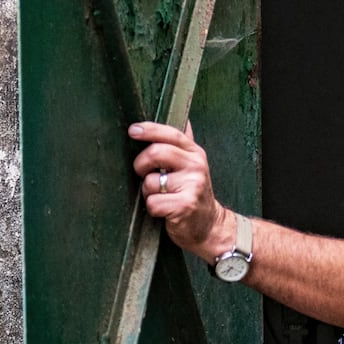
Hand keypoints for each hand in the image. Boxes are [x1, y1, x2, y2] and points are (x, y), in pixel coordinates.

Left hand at [129, 121, 230, 261]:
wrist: (210, 225)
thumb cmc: (193, 193)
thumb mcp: (193, 165)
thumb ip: (183, 144)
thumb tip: (183, 118)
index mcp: (195, 153)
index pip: (171, 134)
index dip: (149, 130)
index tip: (133, 130)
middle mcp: (196, 166)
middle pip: (156, 153)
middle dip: (141, 164)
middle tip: (142, 173)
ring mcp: (192, 186)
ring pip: (150, 182)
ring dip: (148, 192)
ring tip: (161, 196)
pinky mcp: (185, 205)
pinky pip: (153, 203)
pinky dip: (153, 209)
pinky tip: (165, 210)